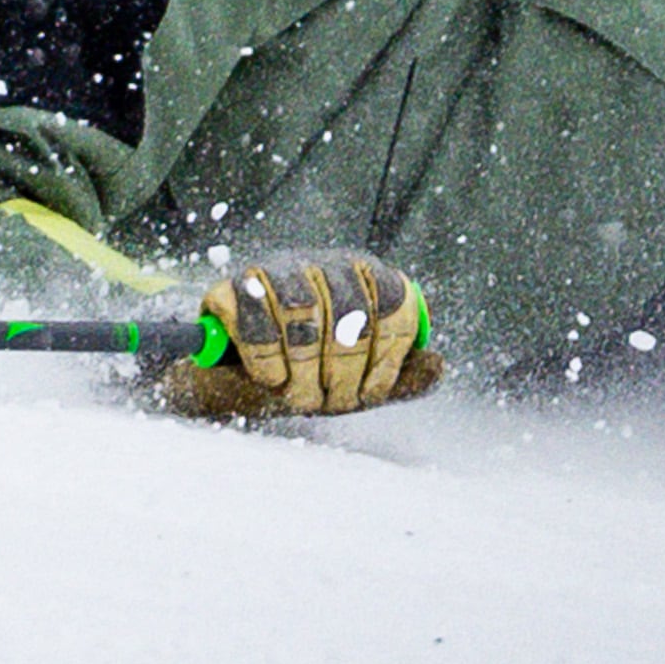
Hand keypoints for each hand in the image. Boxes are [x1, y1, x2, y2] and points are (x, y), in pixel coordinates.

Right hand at [160, 250, 441, 417]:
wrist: (230, 388)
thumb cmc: (301, 378)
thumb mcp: (357, 382)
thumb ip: (399, 376)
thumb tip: (438, 363)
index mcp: (360, 276)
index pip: (394, 302)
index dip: (385, 357)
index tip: (367, 392)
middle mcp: (318, 263)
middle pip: (349, 311)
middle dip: (343, 372)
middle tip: (331, 400)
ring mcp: (271, 271)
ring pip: (302, 313)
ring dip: (304, 370)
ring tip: (300, 395)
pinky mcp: (226, 290)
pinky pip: (255, 325)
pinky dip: (267, 364)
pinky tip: (269, 379)